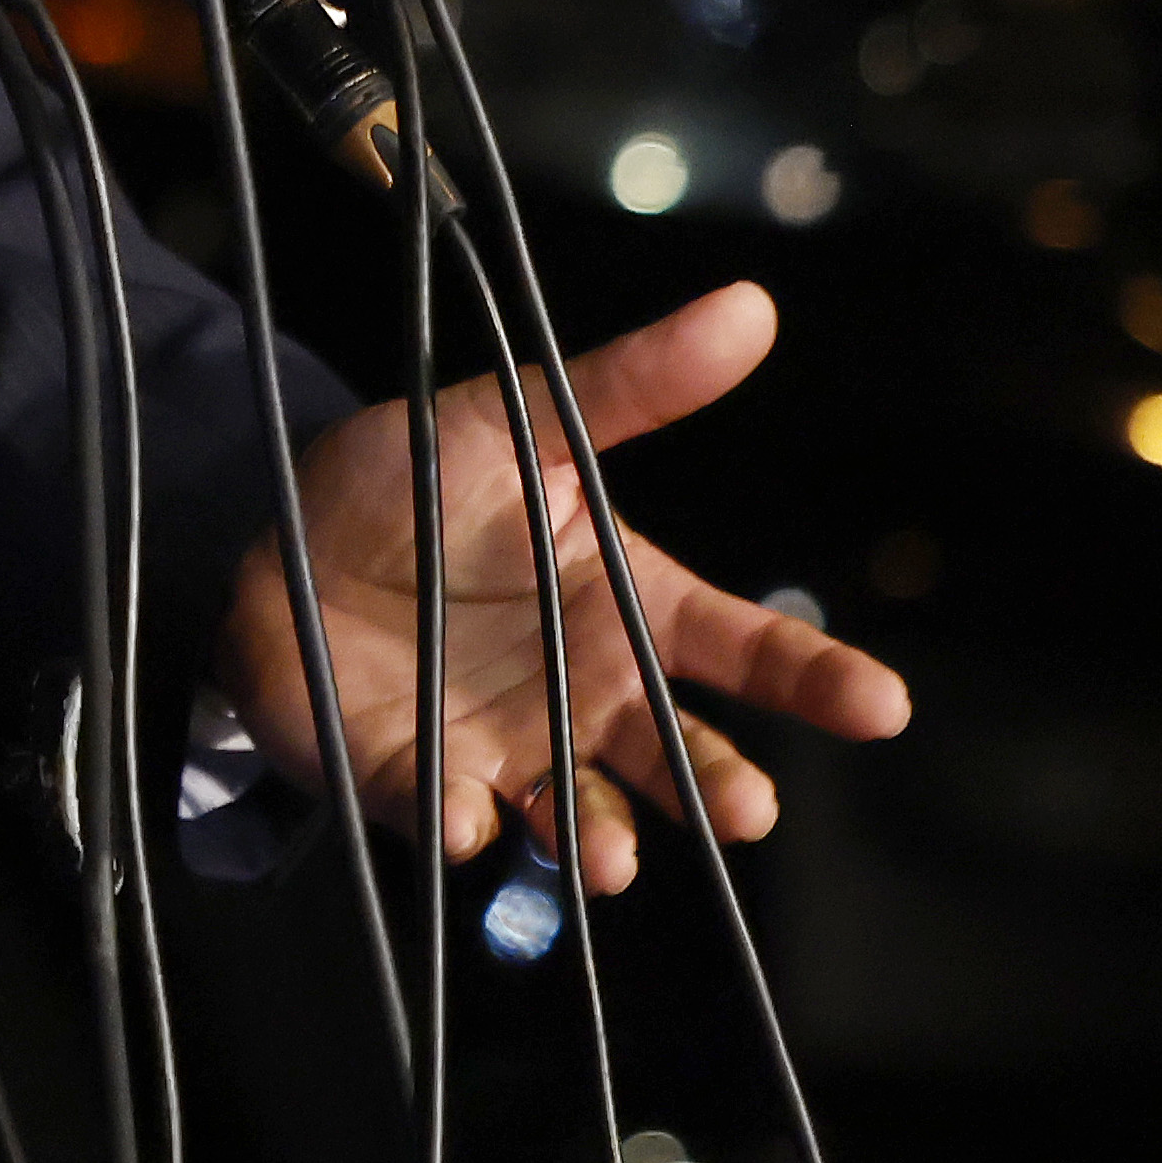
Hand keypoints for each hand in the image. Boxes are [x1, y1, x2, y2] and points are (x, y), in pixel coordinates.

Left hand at [216, 279, 911, 891]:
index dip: (817, 679)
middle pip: (681, 756)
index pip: (745, 647)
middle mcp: (590, 692)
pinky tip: (473, 820)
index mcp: (628, 605)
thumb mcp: (515, 417)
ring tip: (606, 854)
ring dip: (600, 841)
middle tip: (746, 806)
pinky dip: (468, 828)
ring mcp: (513, 747)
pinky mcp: (423, 781)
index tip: (882, 705)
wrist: (279, 532)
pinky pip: (456, 820)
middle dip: (718, 788)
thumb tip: (750, 307)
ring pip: (583, 817)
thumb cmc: (416, 481)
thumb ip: (630, 382)